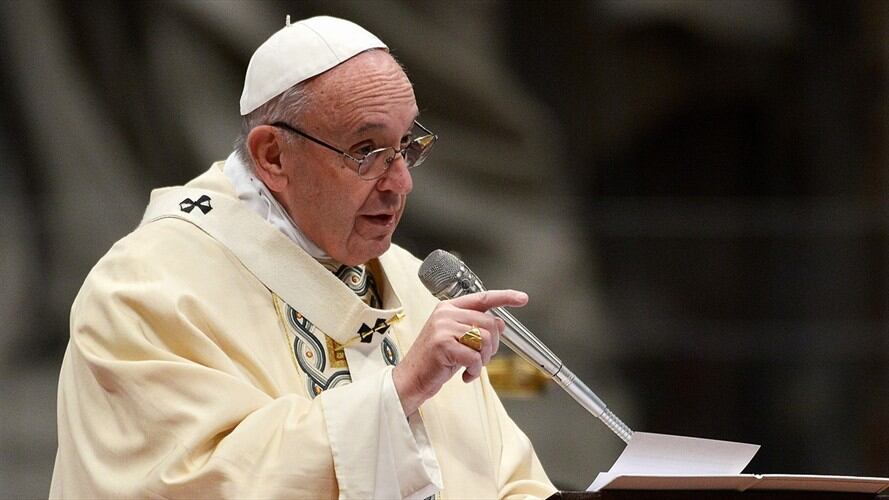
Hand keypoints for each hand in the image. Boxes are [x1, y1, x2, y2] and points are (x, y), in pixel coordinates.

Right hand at [392, 290, 527, 415]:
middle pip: (489, 323)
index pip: (483, 298)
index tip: (522, 298)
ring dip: (483, 359)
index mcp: (449, 308)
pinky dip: (474, 370)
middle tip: (481, 358)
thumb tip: (500, 324)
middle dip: (492, 346)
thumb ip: (475, 328)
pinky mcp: (443, 344)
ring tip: (471, 366)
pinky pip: (474, 357)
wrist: (411, 378)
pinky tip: (465, 375)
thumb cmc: (434, 360)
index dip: (505, 297)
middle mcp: (446, 314)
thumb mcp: (457, 339)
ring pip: (484, 340)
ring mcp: (443, 327)